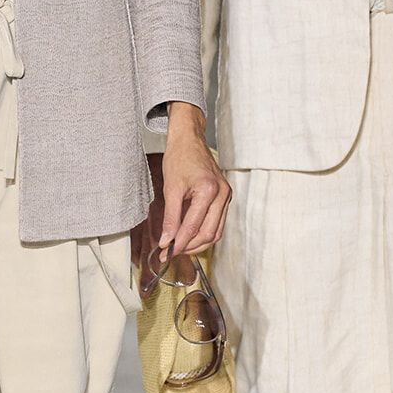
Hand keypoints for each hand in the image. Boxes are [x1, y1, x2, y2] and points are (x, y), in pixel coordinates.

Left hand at [130, 104, 230, 277]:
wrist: (189, 140)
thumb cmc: (180, 157)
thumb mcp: (170, 189)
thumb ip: (170, 218)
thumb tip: (166, 241)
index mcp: (209, 191)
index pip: (193, 227)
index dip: (179, 243)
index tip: (166, 252)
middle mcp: (222, 194)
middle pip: (209, 234)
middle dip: (190, 247)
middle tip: (172, 252)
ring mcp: (226, 196)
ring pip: (216, 231)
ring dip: (198, 243)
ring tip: (180, 247)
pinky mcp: (224, 197)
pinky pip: (217, 222)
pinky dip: (204, 232)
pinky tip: (190, 235)